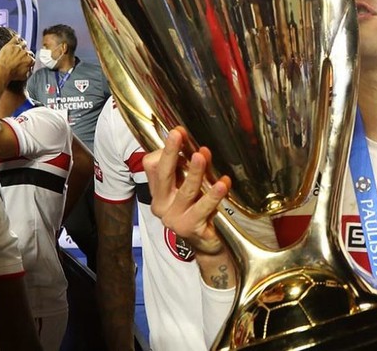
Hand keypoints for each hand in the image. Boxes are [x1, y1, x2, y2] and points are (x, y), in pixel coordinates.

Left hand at [0, 35, 34, 80]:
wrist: (3, 71)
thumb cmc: (13, 75)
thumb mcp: (24, 76)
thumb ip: (29, 71)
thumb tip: (30, 69)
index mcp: (29, 60)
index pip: (32, 59)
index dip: (29, 60)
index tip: (27, 61)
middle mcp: (25, 53)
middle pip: (28, 51)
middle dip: (26, 53)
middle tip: (23, 55)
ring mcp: (18, 48)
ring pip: (23, 44)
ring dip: (23, 44)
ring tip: (22, 44)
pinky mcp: (11, 45)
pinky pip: (15, 39)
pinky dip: (17, 37)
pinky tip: (18, 36)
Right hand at [143, 127, 229, 256]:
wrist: (206, 243)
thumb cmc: (197, 209)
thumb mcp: (189, 187)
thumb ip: (190, 169)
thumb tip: (198, 148)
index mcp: (158, 192)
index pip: (153, 166)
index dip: (166, 149)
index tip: (178, 132)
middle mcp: (161, 205)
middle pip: (164, 175)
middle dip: (171, 153)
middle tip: (178, 134)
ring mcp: (174, 218)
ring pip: (186, 190)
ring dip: (195, 172)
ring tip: (202, 156)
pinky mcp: (190, 228)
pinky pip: (203, 208)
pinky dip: (213, 195)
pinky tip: (223, 183)